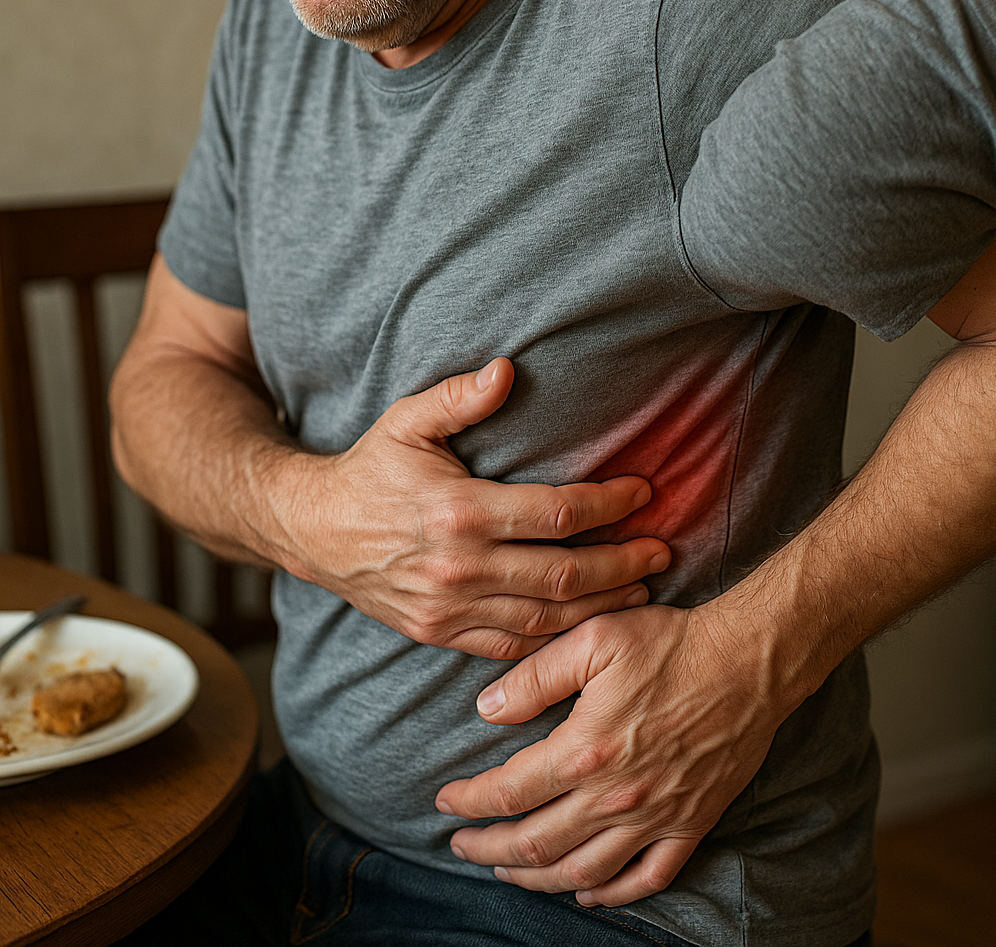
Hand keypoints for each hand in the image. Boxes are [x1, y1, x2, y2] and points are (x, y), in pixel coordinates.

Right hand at [280, 359, 670, 657]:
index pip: (556, 515)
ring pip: (546, 619)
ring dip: (602, 607)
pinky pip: (512, 646)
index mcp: (458, 512)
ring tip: (644, 590)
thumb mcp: (406, 421)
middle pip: (564, 576)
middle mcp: (459, 568)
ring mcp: (450, 609)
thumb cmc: (369, 468)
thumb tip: (506, 370)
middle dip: (623, 564)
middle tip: (663, 550)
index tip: (643, 492)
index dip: (608, 505)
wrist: (311, 530)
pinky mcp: (441, 635)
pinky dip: (558, 640)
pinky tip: (589, 625)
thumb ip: (458, 398)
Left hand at [436, 603, 784, 903]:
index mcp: (585, 751)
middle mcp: (616, 796)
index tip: (445, 802)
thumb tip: (486, 709)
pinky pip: (645, 878)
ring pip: (582, 871)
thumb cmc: (671, 644)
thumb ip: (535, 676)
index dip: (469, 802)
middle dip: (488, 849)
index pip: (509, 792)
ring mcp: (655, 818)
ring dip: (536, 878)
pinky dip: (610, 894)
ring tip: (506, 871)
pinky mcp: (690, 825)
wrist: (748, 662)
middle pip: (535, 842)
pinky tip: (585, 892)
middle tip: (460, 845)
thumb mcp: (593, 638)